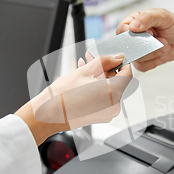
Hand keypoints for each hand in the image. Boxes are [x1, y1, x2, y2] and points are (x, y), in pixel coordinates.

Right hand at [16, 53, 131, 144]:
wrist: (46, 116)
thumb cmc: (62, 97)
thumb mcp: (84, 71)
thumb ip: (104, 61)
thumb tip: (117, 57)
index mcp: (113, 95)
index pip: (127, 75)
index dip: (122, 63)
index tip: (115, 56)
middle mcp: (114, 106)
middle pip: (116, 81)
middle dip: (106, 68)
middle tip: (93, 57)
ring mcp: (107, 113)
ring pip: (109, 89)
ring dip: (99, 76)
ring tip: (86, 65)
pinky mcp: (100, 116)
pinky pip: (103, 98)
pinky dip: (97, 87)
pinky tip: (84, 78)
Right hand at [116, 9, 173, 71]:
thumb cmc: (173, 25)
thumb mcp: (163, 16)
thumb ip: (147, 18)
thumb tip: (133, 26)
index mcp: (133, 21)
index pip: (121, 30)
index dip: (134, 34)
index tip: (150, 33)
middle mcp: (132, 36)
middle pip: (128, 46)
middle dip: (147, 46)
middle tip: (160, 40)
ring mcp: (136, 49)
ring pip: (136, 58)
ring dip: (154, 53)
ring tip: (164, 45)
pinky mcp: (142, 61)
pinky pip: (142, 66)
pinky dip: (155, 61)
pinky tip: (161, 54)